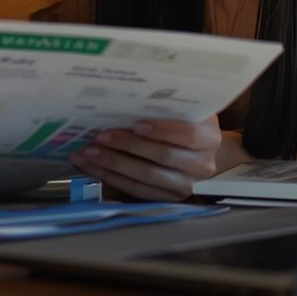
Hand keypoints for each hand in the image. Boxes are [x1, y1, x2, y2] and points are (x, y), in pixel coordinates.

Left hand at [68, 114, 221, 201]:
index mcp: (208, 138)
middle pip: (162, 157)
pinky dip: (111, 177)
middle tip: (99, 136)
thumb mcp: (186, 110)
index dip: (162, 130)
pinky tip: (92, 166)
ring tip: (88, 152)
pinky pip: (136, 190)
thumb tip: (125, 97)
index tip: (137, 124)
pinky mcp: (167, 199)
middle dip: (127, 146)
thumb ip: (167, 106)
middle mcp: (201, 165)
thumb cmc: (186, 123)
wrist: (199, 152)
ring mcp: (185, 186)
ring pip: (146, 177)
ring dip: (113, 164)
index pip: (188, 135)